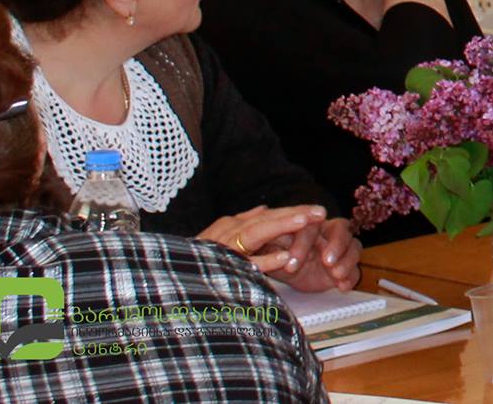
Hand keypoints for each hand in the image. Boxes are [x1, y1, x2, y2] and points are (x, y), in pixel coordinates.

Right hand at [199, 205, 326, 278]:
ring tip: (306, 222)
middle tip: (321, 212)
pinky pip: (245, 265)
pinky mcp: (221, 271)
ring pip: (256, 234)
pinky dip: (265, 261)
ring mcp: (223, 250)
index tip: (318, 212)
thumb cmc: (196, 262)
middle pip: (266, 219)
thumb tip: (264, 209)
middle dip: (294, 215)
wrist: (170, 284)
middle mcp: (227, 233)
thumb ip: (243, 224)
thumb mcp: (219, 238)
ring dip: (282, 226)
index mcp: (230, 227)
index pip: (268, 216)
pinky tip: (286, 259)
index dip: (293, 213)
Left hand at [272, 217, 360, 291]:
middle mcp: (329, 234)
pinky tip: (342, 286)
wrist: (289, 273)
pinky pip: (355, 270)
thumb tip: (276, 248)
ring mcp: (340, 251)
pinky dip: (351, 278)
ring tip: (336, 274)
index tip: (292, 261)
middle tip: (327, 261)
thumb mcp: (271, 251)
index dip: (304, 243)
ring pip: (355, 247)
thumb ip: (273, 248)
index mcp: (310, 226)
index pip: (312, 227)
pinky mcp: (345, 269)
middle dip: (336, 244)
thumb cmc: (280, 256)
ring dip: (347, 260)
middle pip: (342, 229)